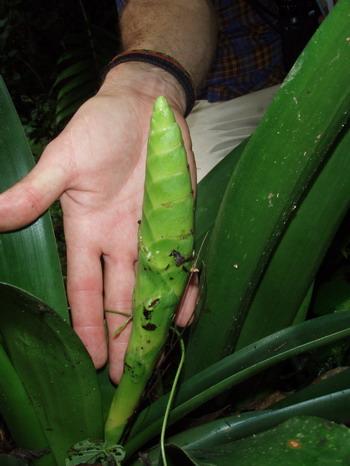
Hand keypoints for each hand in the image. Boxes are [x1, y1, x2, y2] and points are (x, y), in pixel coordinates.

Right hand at [0, 63, 196, 382]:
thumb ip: (34, 193)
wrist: (142, 108)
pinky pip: (181, 261)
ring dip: (150, 319)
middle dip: (119, 334)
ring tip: (154, 355)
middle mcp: (118, 240)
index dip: (85, 323)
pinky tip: (186, 312)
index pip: (84, 287)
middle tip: (124, 376)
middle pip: (118, 296)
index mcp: (87, 231)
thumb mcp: (63, 160)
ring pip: (149, 286)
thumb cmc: (99, 129)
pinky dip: (185, 285)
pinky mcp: (176, 221)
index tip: (90, 359)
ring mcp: (148, 233)